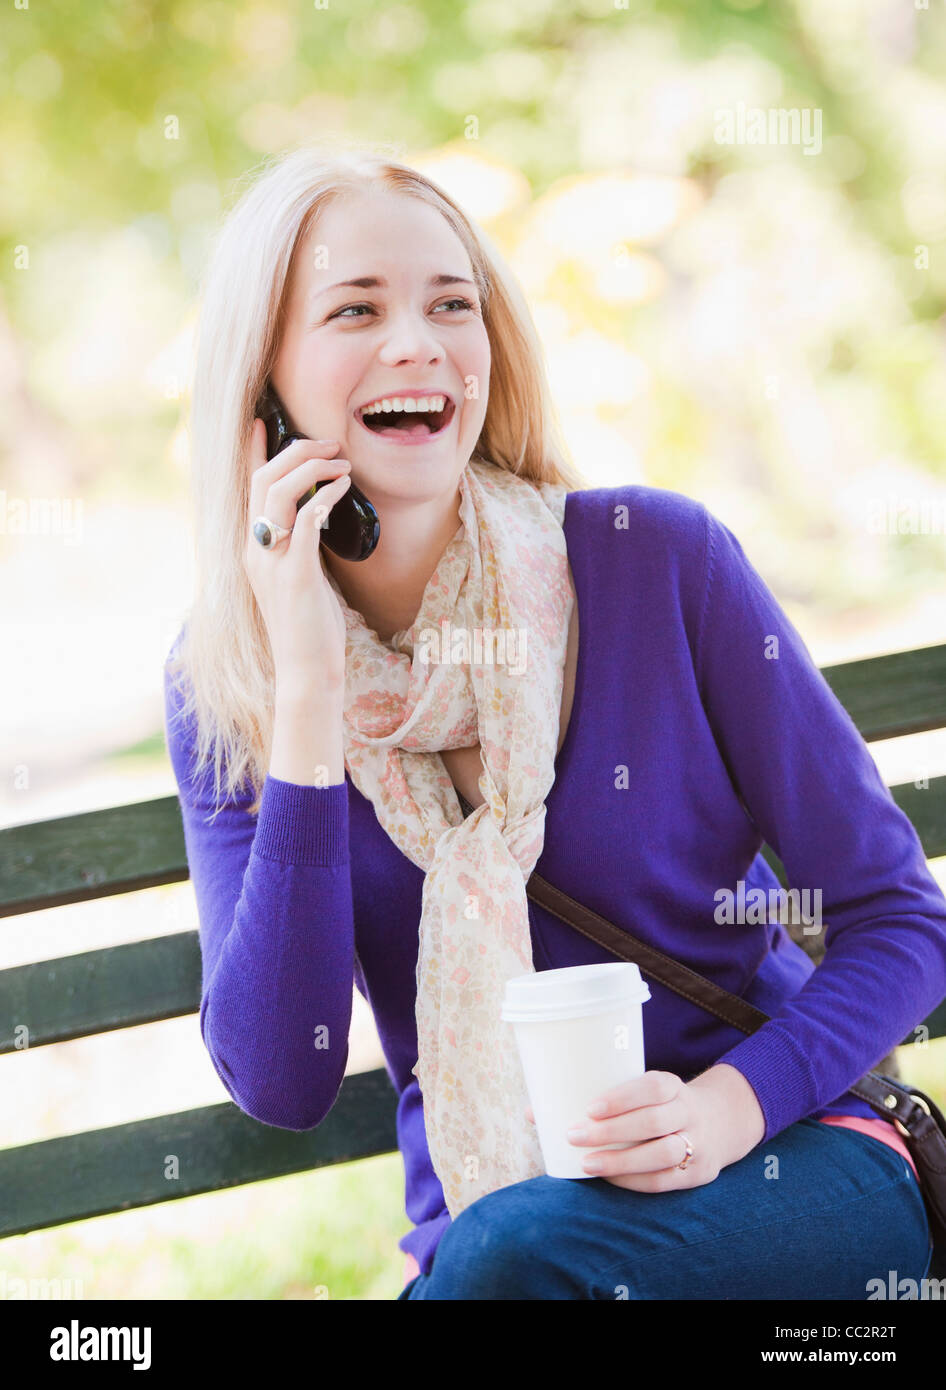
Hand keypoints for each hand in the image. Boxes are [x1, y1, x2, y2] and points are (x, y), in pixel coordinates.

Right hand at [243, 419, 352, 690]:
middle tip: (330, 443)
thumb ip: (300, 546)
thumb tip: (317, 515)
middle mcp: (256, 550)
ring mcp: (273, 562)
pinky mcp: (295, 575)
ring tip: (341, 463)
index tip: (261, 421)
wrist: (306, 669)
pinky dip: (324, 498)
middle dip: (295, 452)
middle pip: (263, 480)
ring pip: (279, 493)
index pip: (248, 489)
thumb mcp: (299, 577)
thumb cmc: (309, 626)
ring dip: (312, 469)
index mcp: (253, 549)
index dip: (252, 452)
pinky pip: (306, 522)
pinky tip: (343, 490)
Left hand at [524, 1064, 765, 1192]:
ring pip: (662, 1154)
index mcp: (673, 1084)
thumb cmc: (658, 1106)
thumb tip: (533, 1112)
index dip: (622, 1098)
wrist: (720, 1123)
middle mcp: (689, 1112)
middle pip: (653, 1123)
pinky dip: (636, 1180)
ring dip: (622, 1160)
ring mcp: (699, 1144)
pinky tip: (611, 1178)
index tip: (589, 1108)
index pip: (652, 1087)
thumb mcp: (641, 1091)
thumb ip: (596, 1098)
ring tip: (587, 1164)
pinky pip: (666, 1180)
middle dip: (611, 1132)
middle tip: (573, 1135)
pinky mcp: (699, 1173)